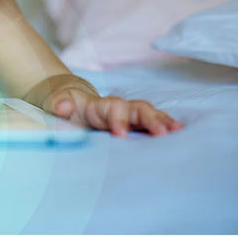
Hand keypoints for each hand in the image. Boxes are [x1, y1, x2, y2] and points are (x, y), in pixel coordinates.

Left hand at [44, 87, 183, 136]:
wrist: (69, 102)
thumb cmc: (64, 104)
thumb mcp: (55, 102)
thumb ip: (59, 103)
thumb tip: (63, 106)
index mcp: (100, 105)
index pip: (113, 109)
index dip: (118, 120)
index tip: (120, 134)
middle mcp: (118, 108)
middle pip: (139, 109)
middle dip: (151, 119)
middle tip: (162, 133)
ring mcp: (128, 117)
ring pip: (150, 115)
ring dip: (164, 122)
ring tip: (179, 132)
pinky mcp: (133, 126)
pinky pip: (152, 125)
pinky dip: (166, 128)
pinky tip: (181, 136)